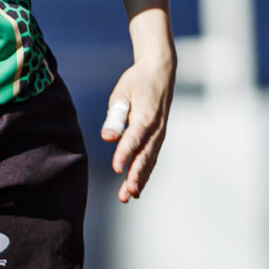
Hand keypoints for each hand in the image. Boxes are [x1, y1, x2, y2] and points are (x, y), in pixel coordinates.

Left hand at [101, 51, 174, 202]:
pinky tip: (136, 187)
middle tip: (127, 194)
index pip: (134, 138)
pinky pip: (152, 157)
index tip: (116, 169)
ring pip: (150, 160)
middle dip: (136, 176)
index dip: (125, 154)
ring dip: (140, 179)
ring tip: (129, 196)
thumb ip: (115, 117)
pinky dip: (145, 172)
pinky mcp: (158, 137)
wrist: (160, 72)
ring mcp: (159, 134)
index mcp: (146, 116)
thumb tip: (108, 137)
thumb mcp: (121, 94)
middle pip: (145, 156)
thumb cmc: (137, 82)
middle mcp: (156, 128)